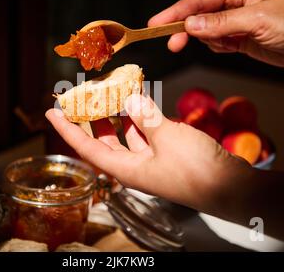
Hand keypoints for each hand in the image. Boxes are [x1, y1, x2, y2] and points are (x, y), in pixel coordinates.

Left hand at [46, 95, 283, 247]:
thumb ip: (146, 115)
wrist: (232, 188)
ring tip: (110, 95)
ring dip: (117, 117)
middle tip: (83, 99)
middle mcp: (134, 167)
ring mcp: (151, 162)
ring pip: (125, 137)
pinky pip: (146, 135)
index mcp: (126, 169)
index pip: (87, 148)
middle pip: (103, 143)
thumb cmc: (197, 169)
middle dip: (91, 121)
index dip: (68, 130)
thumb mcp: (168, 137)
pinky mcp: (167, 156)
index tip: (51, 113)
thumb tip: (130, 98)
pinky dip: (141, 119)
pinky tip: (141, 103)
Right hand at [148, 0, 283, 67]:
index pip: (197, 0)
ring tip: (228, 45)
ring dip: (207, 41)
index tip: (156, 24)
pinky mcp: (240, 39)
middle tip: (172, 44)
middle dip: (184, 30)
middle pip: (197, 16)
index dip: (174, 12)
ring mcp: (235, 23)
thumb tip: (191, 25)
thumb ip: (221, 23)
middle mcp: (232, 5)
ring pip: (205, 32)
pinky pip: (217, 44)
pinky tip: (231, 48)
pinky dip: (218, 48)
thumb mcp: (257, 20)